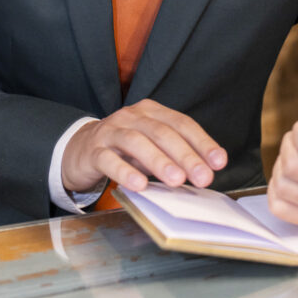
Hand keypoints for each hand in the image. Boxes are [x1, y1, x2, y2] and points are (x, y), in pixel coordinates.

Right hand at [61, 98, 226, 193]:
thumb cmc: (124, 150)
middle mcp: (131, 117)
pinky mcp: (93, 150)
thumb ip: (174, 155)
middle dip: (186, 155)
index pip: (181, 123)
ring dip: (159, 162)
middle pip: (162, 132)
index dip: (202, 142)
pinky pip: (109, 160)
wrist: (79, 149)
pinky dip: (125, 172)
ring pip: (137, 142)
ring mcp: (111, 131)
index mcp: (151, 112)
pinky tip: (139, 185)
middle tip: (203, 176)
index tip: (219, 162)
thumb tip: (205, 171)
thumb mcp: (151, 147)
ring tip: (177, 180)